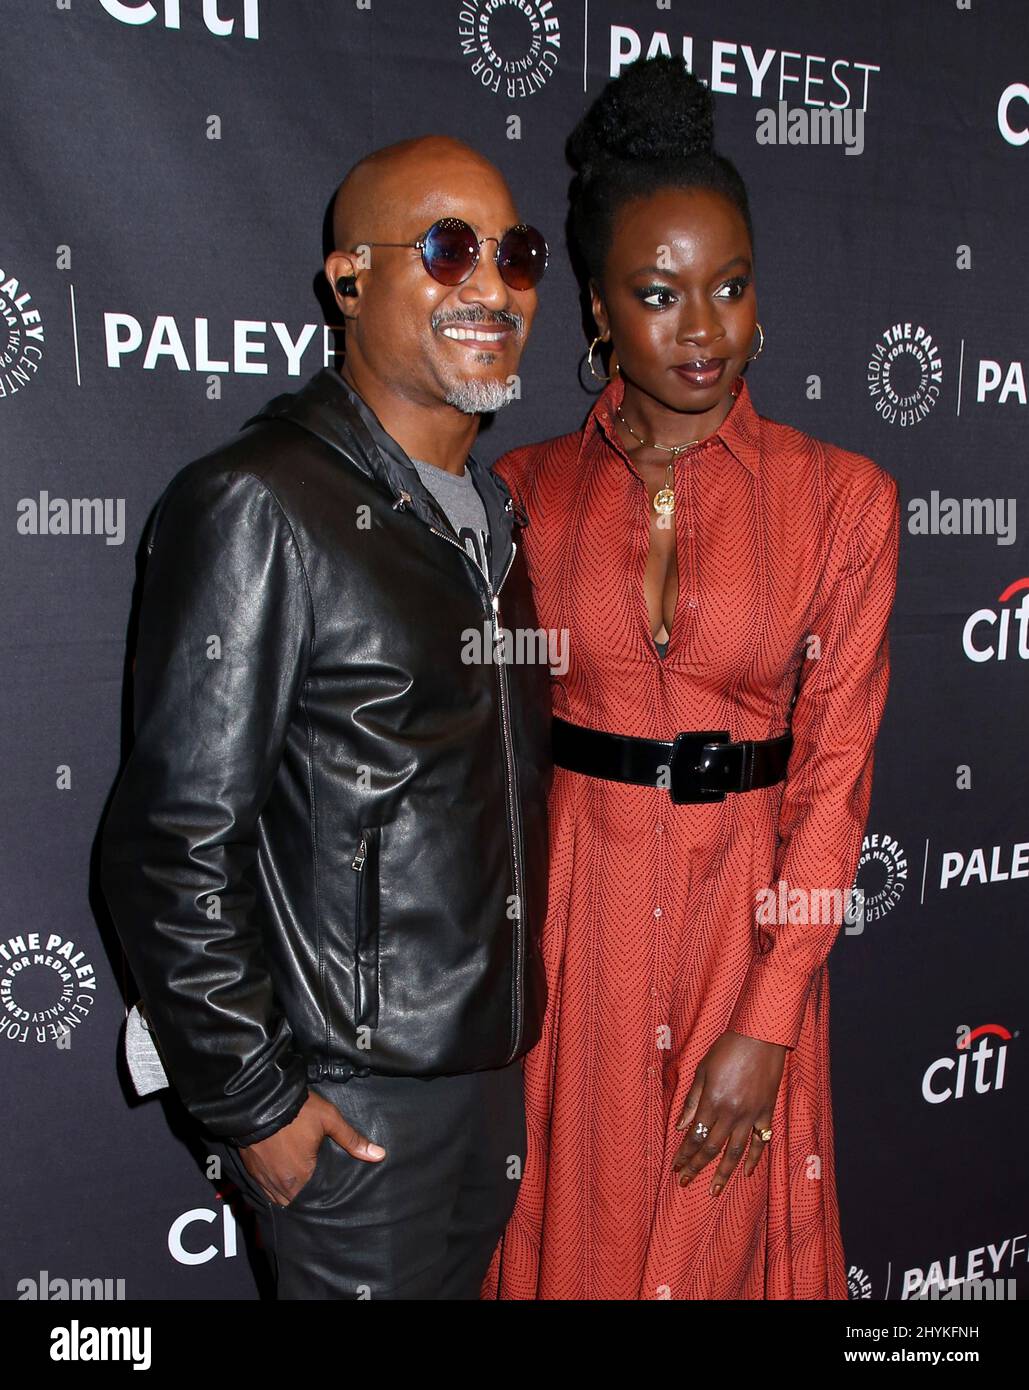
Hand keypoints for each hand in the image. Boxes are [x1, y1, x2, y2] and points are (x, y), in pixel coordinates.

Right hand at [238, 1091, 384, 1205]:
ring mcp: (263, 1178)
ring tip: (301, 1189)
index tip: (331, 1197)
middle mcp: (280, 1185)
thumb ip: (352, 1140)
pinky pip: (264, 1189)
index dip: (322, 1200)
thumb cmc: (297, 1110)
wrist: (260, 1097)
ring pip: (279, 1199)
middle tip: (318, 1194)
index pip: (314, 1201)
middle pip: (296, 1203)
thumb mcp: (329, 1120)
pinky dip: (274, 1187)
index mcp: (301, 1177)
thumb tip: (379, 1155)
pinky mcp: (251, 1170)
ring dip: (289, 1195)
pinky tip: (282, 1179)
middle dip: (306, 1200)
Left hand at [672, 1030, 785, 1196]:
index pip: (694, 1136)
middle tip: (685, 1182)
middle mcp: (730, 1112)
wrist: (761, 1037)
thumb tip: (680, 1127)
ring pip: (735, 1151)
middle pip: (711, 1147)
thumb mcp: (702, 1069)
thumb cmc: (727, 1048)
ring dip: (723, 1173)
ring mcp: (750, 1115)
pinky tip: (745, 1173)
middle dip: (696, 1167)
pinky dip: (753, 1159)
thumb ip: (691, 1100)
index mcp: (712, 1101)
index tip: (675, 1168)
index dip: (684, 1154)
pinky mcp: (766, 1113)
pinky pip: (760, 1142)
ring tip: (714, 1190)